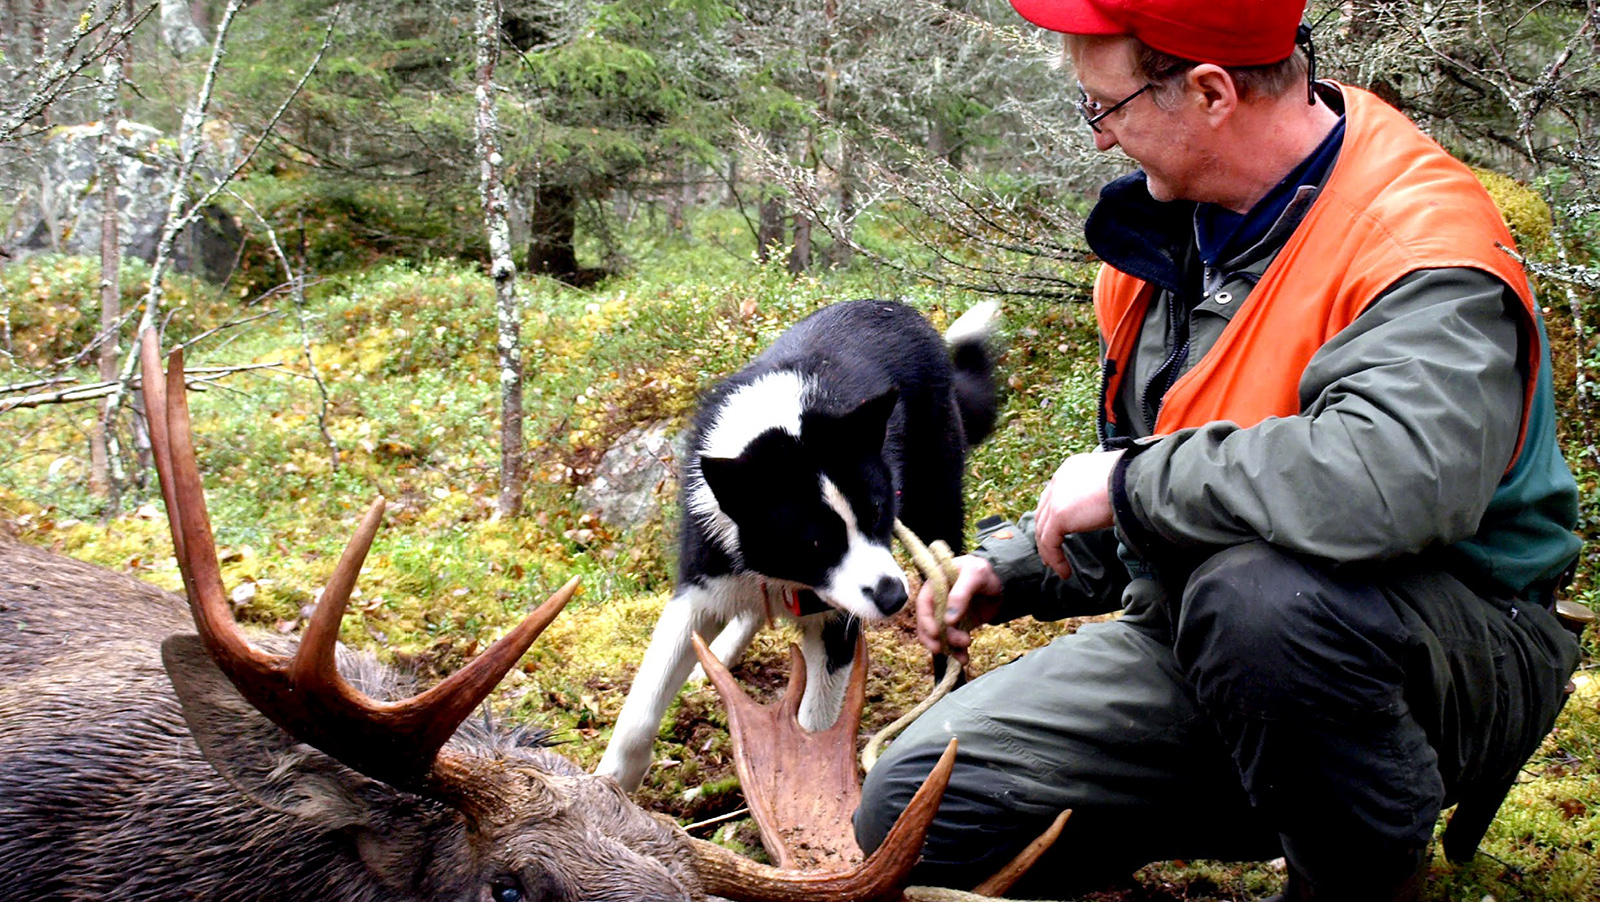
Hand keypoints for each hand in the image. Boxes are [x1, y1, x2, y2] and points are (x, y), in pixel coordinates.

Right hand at [915, 554, 1002, 665]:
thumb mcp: (974, 574)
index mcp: (935, 585)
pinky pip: (952, 642)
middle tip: (959, 643)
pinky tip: (964, 659)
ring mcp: (946, 616)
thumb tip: (948, 619)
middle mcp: (937, 602)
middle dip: (940, 638)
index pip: (923, 605)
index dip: (926, 621)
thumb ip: (961, 593)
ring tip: (963, 656)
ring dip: (948, 648)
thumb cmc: (983, 572)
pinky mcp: (957, 627)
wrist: (1000, 582)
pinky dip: (956, 652)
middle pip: (929, 625)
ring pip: (939, 637)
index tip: (937, 633)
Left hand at [1034, 449, 1123, 579]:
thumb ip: (1099, 497)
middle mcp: (1059, 481)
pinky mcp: (1059, 514)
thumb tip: (1105, 511)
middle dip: (1045, 533)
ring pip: (1043, 529)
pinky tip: (1064, 571)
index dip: (1052, 515)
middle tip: (1050, 552)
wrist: (1134, 479)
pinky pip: (1049, 542)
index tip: (1057, 532)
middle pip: (1043, 512)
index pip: (1055, 495)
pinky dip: (1055, 558)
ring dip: (1048, 550)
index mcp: (1071, 470)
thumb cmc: (1133, 482)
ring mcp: (1056, 497)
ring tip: (1056, 566)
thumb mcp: (1111, 487)